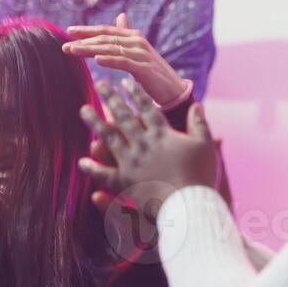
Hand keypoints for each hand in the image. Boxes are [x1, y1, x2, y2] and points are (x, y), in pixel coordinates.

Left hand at [63, 12, 191, 107]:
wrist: (173, 90)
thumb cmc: (152, 72)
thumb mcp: (138, 52)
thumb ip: (127, 35)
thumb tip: (121, 16)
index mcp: (133, 36)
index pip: (106, 31)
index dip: (87, 30)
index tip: (69, 31)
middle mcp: (137, 41)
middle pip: (105, 39)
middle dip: (83, 41)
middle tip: (64, 45)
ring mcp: (141, 54)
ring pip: (111, 49)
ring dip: (90, 50)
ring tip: (73, 51)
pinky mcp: (145, 68)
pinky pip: (123, 62)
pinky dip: (109, 60)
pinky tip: (96, 60)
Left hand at [78, 79, 220, 222]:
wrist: (190, 203)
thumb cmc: (201, 175)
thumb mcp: (205, 145)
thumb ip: (199, 124)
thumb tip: (197, 104)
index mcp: (162, 134)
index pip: (147, 109)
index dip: (136, 95)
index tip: (125, 83)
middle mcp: (143, 144)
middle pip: (124, 117)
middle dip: (111, 99)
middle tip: (99, 85)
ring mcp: (132, 162)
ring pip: (109, 138)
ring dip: (96, 123)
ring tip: (84, 110)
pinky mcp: (125, 182)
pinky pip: (105, 174)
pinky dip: (93, 168)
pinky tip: (82, 161)